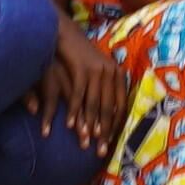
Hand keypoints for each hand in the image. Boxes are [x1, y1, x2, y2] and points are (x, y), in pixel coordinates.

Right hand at [29, 21, 125, 155]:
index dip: (115, 125)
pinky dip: (74, 112)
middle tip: (100, 151)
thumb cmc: (78, 55)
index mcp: (117, 74)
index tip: (109, 143)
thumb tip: (105, 115)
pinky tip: (70, 125)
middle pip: (109, 108)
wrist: (64, 32)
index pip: (120, 105)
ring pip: (94, 104)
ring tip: (85, 143)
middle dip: (104, 131)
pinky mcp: (82, 69)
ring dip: (89, 125)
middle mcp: (111, 72)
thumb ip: (101, 89)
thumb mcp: (94, 71)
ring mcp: (97, 70)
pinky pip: (78, 96)